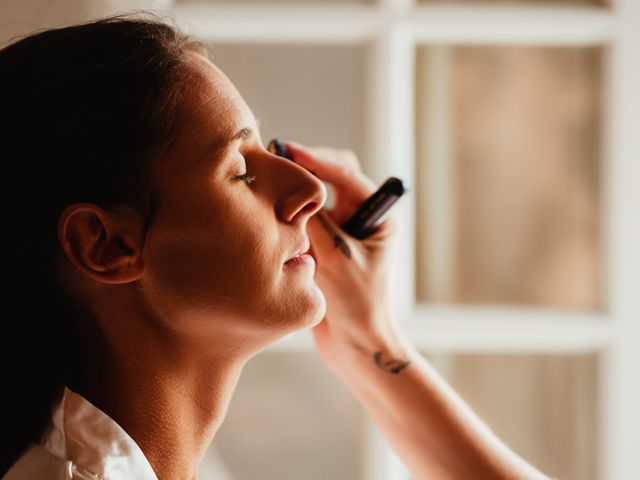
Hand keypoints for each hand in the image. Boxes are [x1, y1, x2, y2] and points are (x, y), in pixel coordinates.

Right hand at [284, 141, 403, 371]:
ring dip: (296, 194)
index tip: (289, 150)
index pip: (346, 173)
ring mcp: (341, 232)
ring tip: (270, 187)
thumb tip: (291, 191)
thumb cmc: (358, 305)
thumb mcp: (337, 259)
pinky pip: (303, 222)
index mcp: (377, 216)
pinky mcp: (323, 247)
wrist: (355, 345)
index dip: (317, 159)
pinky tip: (270, 218)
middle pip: (331, 177)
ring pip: (315, 199)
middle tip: (276, 161)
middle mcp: (360, 218)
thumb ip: (316, 223)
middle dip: (306, 169)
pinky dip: (288, 219)